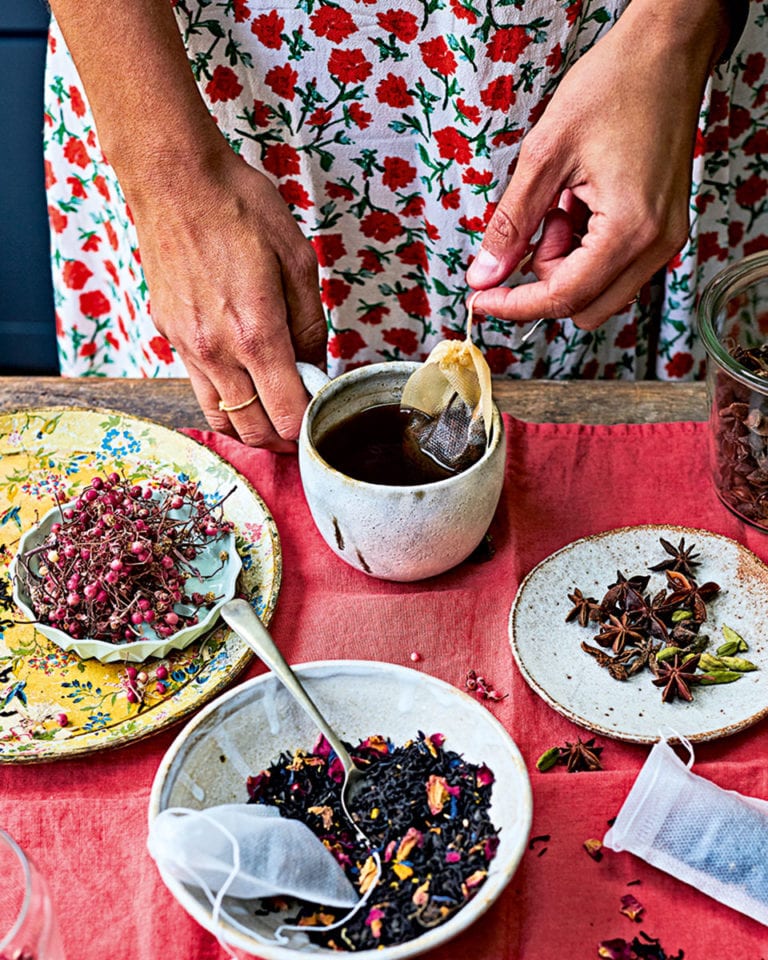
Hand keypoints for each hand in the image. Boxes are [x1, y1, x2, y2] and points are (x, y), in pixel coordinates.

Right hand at [132, 151, 325, 450]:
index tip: (321, 414)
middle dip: (284, 437)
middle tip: (302, 421)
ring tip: (273, 410)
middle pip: (254, 430)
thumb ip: (310, 324)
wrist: (174, 181)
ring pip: (221, 418)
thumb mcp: (297, 260)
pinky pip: (200, 388)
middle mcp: (217, 351)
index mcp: (256, 333)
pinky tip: (243, 382)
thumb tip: (315, 367)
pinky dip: (226, 400)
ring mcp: (188, 347)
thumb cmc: (240, 209)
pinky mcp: (169, 336)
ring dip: (252, 426)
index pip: (286, 415)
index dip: (309, 426)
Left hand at [465, 0, 728, 329]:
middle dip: (547, 280)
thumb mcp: (544, 155)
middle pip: (585, 308)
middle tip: (538, 227)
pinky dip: (586, 250)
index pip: (563, 297)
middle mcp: (656, 244)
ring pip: (599, 291)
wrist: (666, 51)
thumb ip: (511, 224)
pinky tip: (581, 203)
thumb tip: (484, 275)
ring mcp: (665, 239)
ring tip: (564, 203)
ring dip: (567, 263)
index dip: (514, 305)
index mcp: (629, 228)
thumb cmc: (614, 86)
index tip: (481, 299)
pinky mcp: (663, 230)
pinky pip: (615, 267)